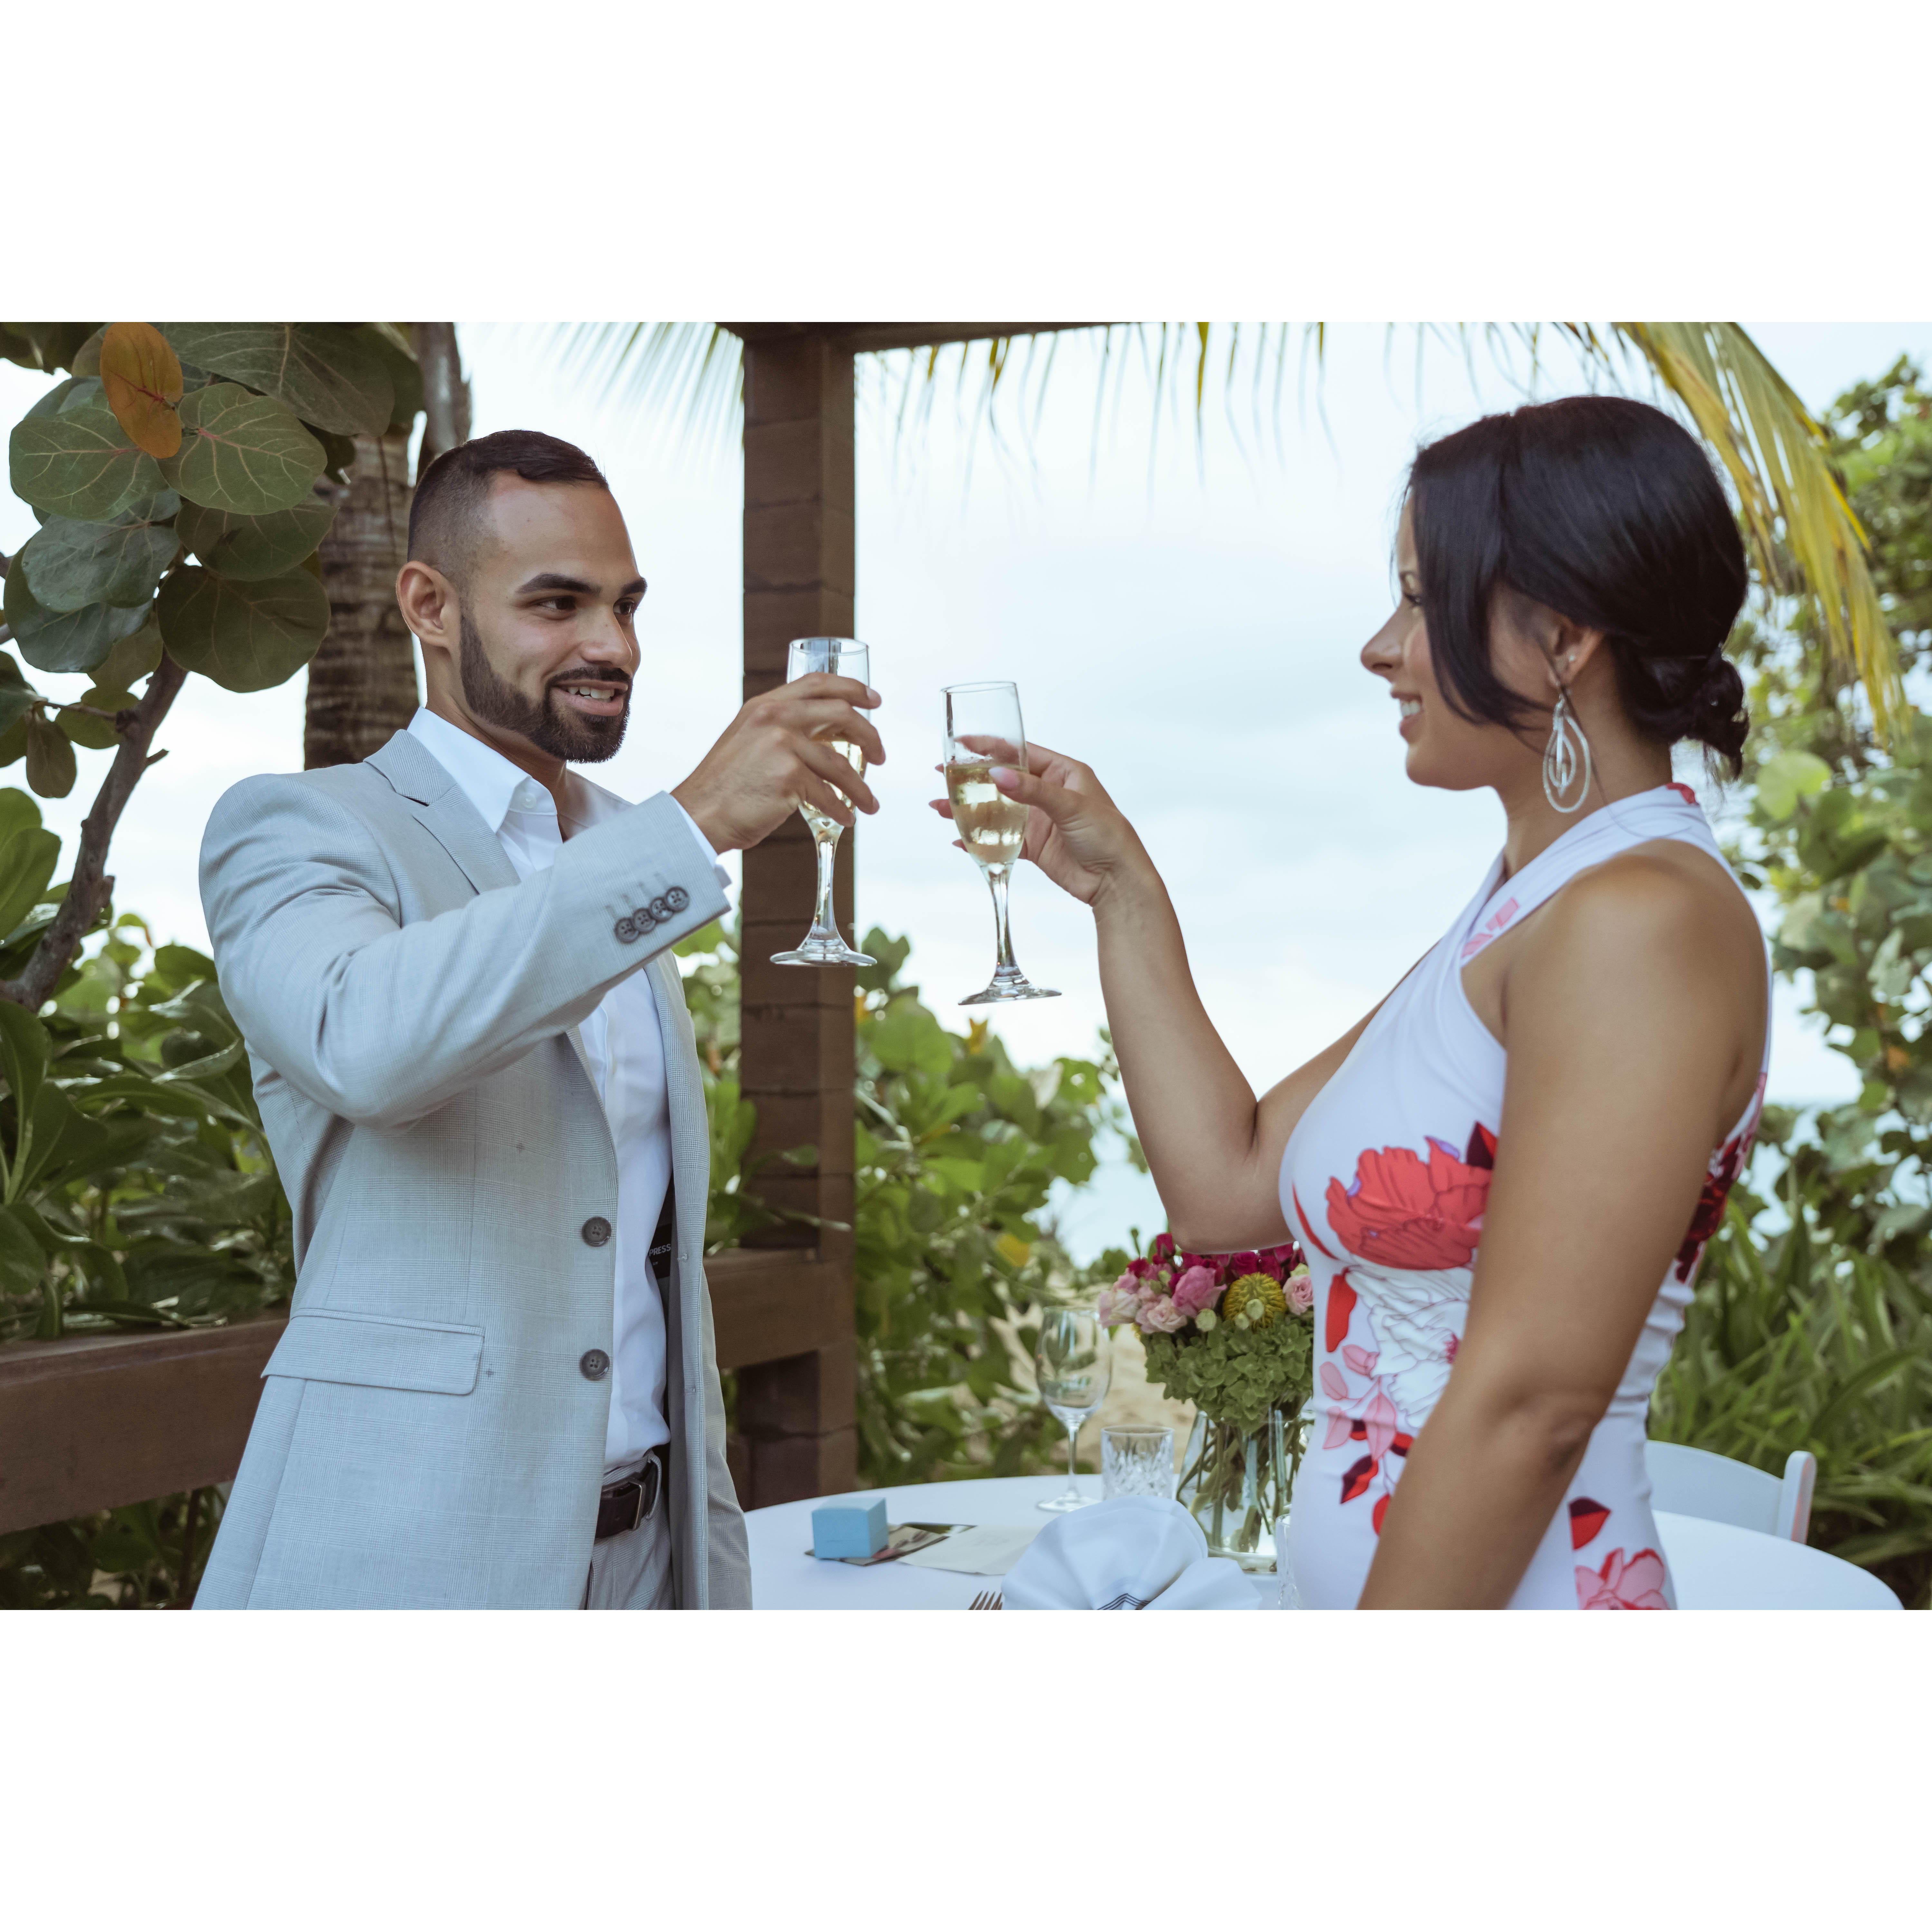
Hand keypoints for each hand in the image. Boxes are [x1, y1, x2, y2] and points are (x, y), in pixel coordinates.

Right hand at [674, 674, 883, 852]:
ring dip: (861, 788)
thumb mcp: (750, 741)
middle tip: (880, 756)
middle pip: (840, 713)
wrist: (698, 815)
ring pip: (840, 764)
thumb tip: (829, 734)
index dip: (852, 688)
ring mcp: (782, 745)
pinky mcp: (788, 777)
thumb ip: (782, 729)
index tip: (874, 700)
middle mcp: (774, 718)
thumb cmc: (726, 786)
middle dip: (869, 735)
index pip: (817, 683)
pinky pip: (829, 794)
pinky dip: (842, 810)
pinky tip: (847, 819)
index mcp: (765, 705)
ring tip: (870, 804)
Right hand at [928, 741, 1148, 907]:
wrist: (1117, 881)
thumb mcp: (1071, 806)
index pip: (1021, 752)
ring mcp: (1039, 820)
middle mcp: (1048, 793)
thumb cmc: (1108, 836)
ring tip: (939, 807)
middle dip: (972, 778)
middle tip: (942, 774)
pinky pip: (1001, 839)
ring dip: (969, 809)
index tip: (963, 742)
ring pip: (997, 810)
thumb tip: (997, 775)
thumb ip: (1033, 790)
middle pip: (1003, 780)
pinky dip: (980, 841)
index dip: (991, 746)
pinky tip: (958, 839)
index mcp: (1063, 773)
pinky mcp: (1033, 846)